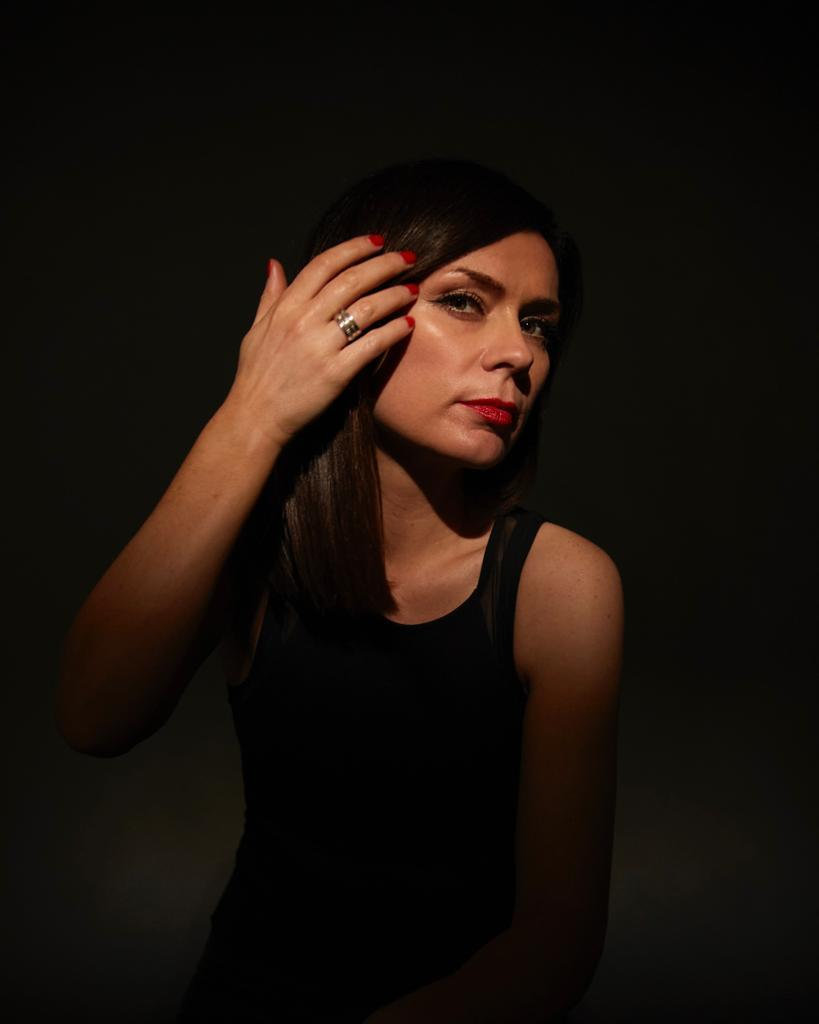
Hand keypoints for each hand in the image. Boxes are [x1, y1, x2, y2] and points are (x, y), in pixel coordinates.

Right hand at [222, 235, 417, 450]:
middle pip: (352, 280)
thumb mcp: (256, 329)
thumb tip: (275, 264)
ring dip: (395, 295)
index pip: (324, 264)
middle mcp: (303, 321)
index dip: (354, 248)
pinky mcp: (336, 373)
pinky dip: (393, 331)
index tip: (376, 242)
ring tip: (413, 290)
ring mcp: (320, 346)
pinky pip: (372, 344)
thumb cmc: (256, 375)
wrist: (256, 416)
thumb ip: (270, 295)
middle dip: (385, 265)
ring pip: (367, 308)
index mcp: (286, 307)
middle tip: (407, 259)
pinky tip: (408, 324)